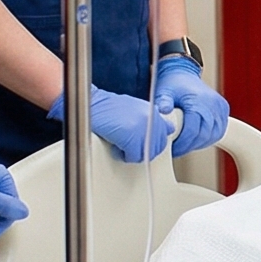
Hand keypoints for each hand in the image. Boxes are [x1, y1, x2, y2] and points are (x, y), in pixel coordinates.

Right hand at [49, 83, 174, 163]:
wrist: (93, 104)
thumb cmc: (109, 108)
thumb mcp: (135, 109)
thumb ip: (149, 120)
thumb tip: (165, 132)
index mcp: (154, 112)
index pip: (167, 131)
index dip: (155, 139)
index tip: (143, 140)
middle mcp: (153, 121)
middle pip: (157, 147)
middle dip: (144, 149)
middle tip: (128, 145)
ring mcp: (144, 131)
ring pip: (145, 154)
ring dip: (132, 153)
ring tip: (120, 144)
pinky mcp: (133, 141)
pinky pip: (132, 157)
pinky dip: (122, 155)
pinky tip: (114, 146)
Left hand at [152, 53, 228, 155]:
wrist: (183, 72)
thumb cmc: (173, 83)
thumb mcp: (163, 92)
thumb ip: (163, 102)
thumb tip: (164, 111)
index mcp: (199, 100)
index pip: (192, 130)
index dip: (182, 143)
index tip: (173, 148)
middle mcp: (213, 104)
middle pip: (204, 135)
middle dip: (189, 146)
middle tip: (177, 149)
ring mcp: (220, 107)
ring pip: (213, 135)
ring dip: (199, 143)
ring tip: (186, 144)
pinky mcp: (223, 109)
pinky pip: (219, 130)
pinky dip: (209, 137)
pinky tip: (197, 139)